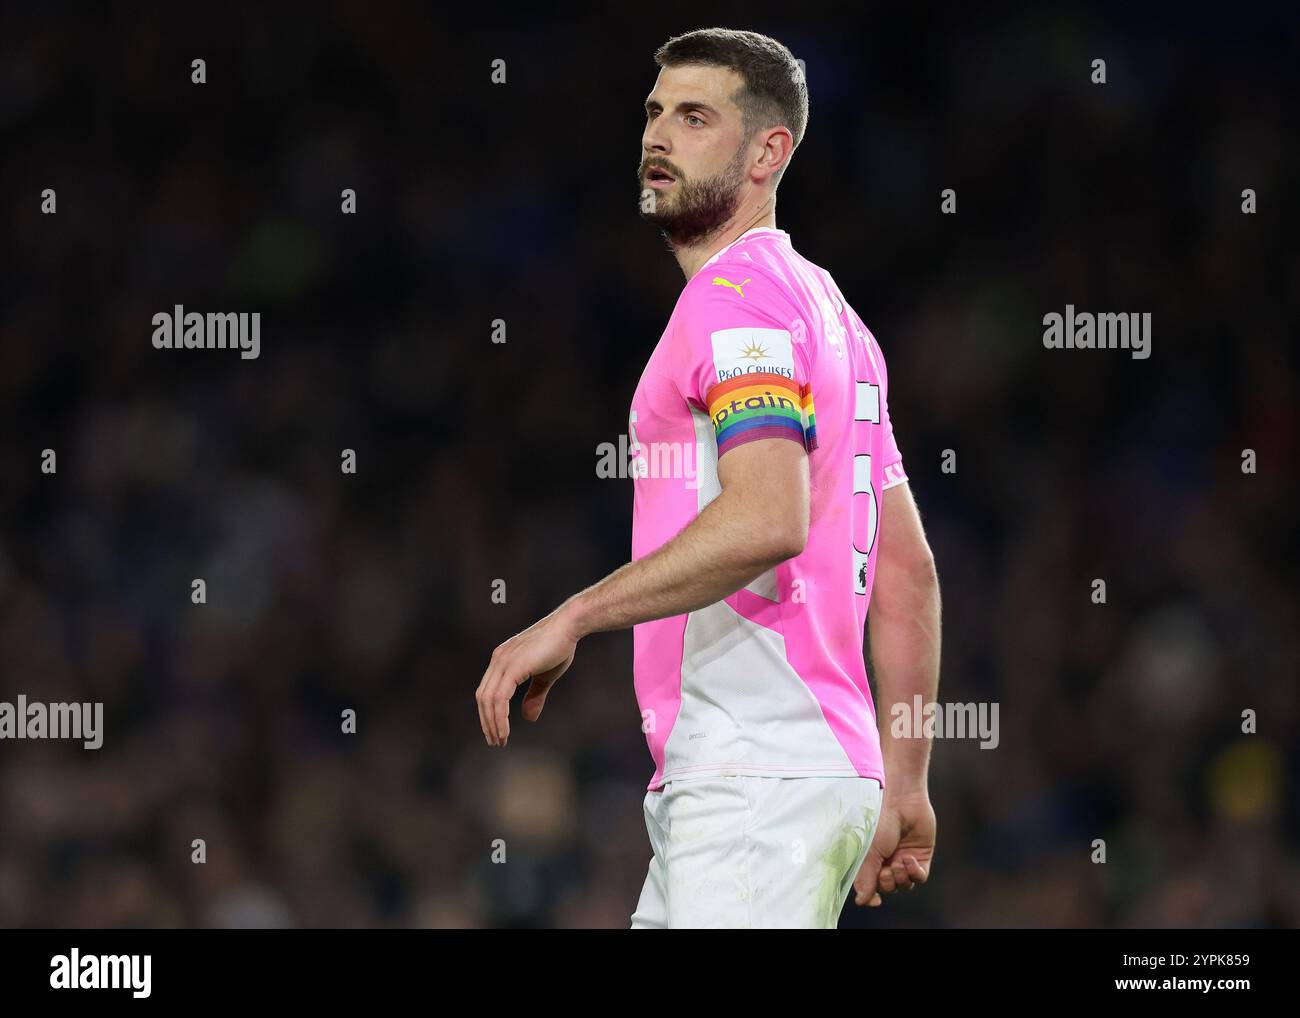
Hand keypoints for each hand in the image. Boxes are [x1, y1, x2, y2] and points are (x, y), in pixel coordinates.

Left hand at [476, 603, 579, 746]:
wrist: (569, 626)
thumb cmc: (559, 647)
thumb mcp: (545, 676)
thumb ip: (534, 696)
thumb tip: (528, 719)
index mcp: (502, 660)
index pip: (487, 691)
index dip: (488, 713)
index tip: (495, 731)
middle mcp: (498, 660)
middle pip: (483, 697)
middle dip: (487, 722)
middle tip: (495, 742)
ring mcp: (503, 662)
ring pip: (489, 700)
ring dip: (493, 723)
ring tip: (501, 740)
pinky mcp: (512, 667)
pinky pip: (499, 699)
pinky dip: (500, 718)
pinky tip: (505, 731)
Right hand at [853, 790, 934, 906]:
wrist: (902, 801)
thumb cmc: (880, 821)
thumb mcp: (870, 851)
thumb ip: (866, 877)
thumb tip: (861, 901)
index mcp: (871, 859)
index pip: (871, 886)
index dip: (872, 896)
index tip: (875, 900)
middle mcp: (887, 861)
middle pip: (889, 888)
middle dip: (888, 883)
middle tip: (886, 869)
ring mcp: (904, 859)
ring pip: (905, 884)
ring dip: (901, 877)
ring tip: (899, 862)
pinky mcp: (921, 857)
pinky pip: (920, 877)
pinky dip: (915, 873)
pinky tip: (910, 859)